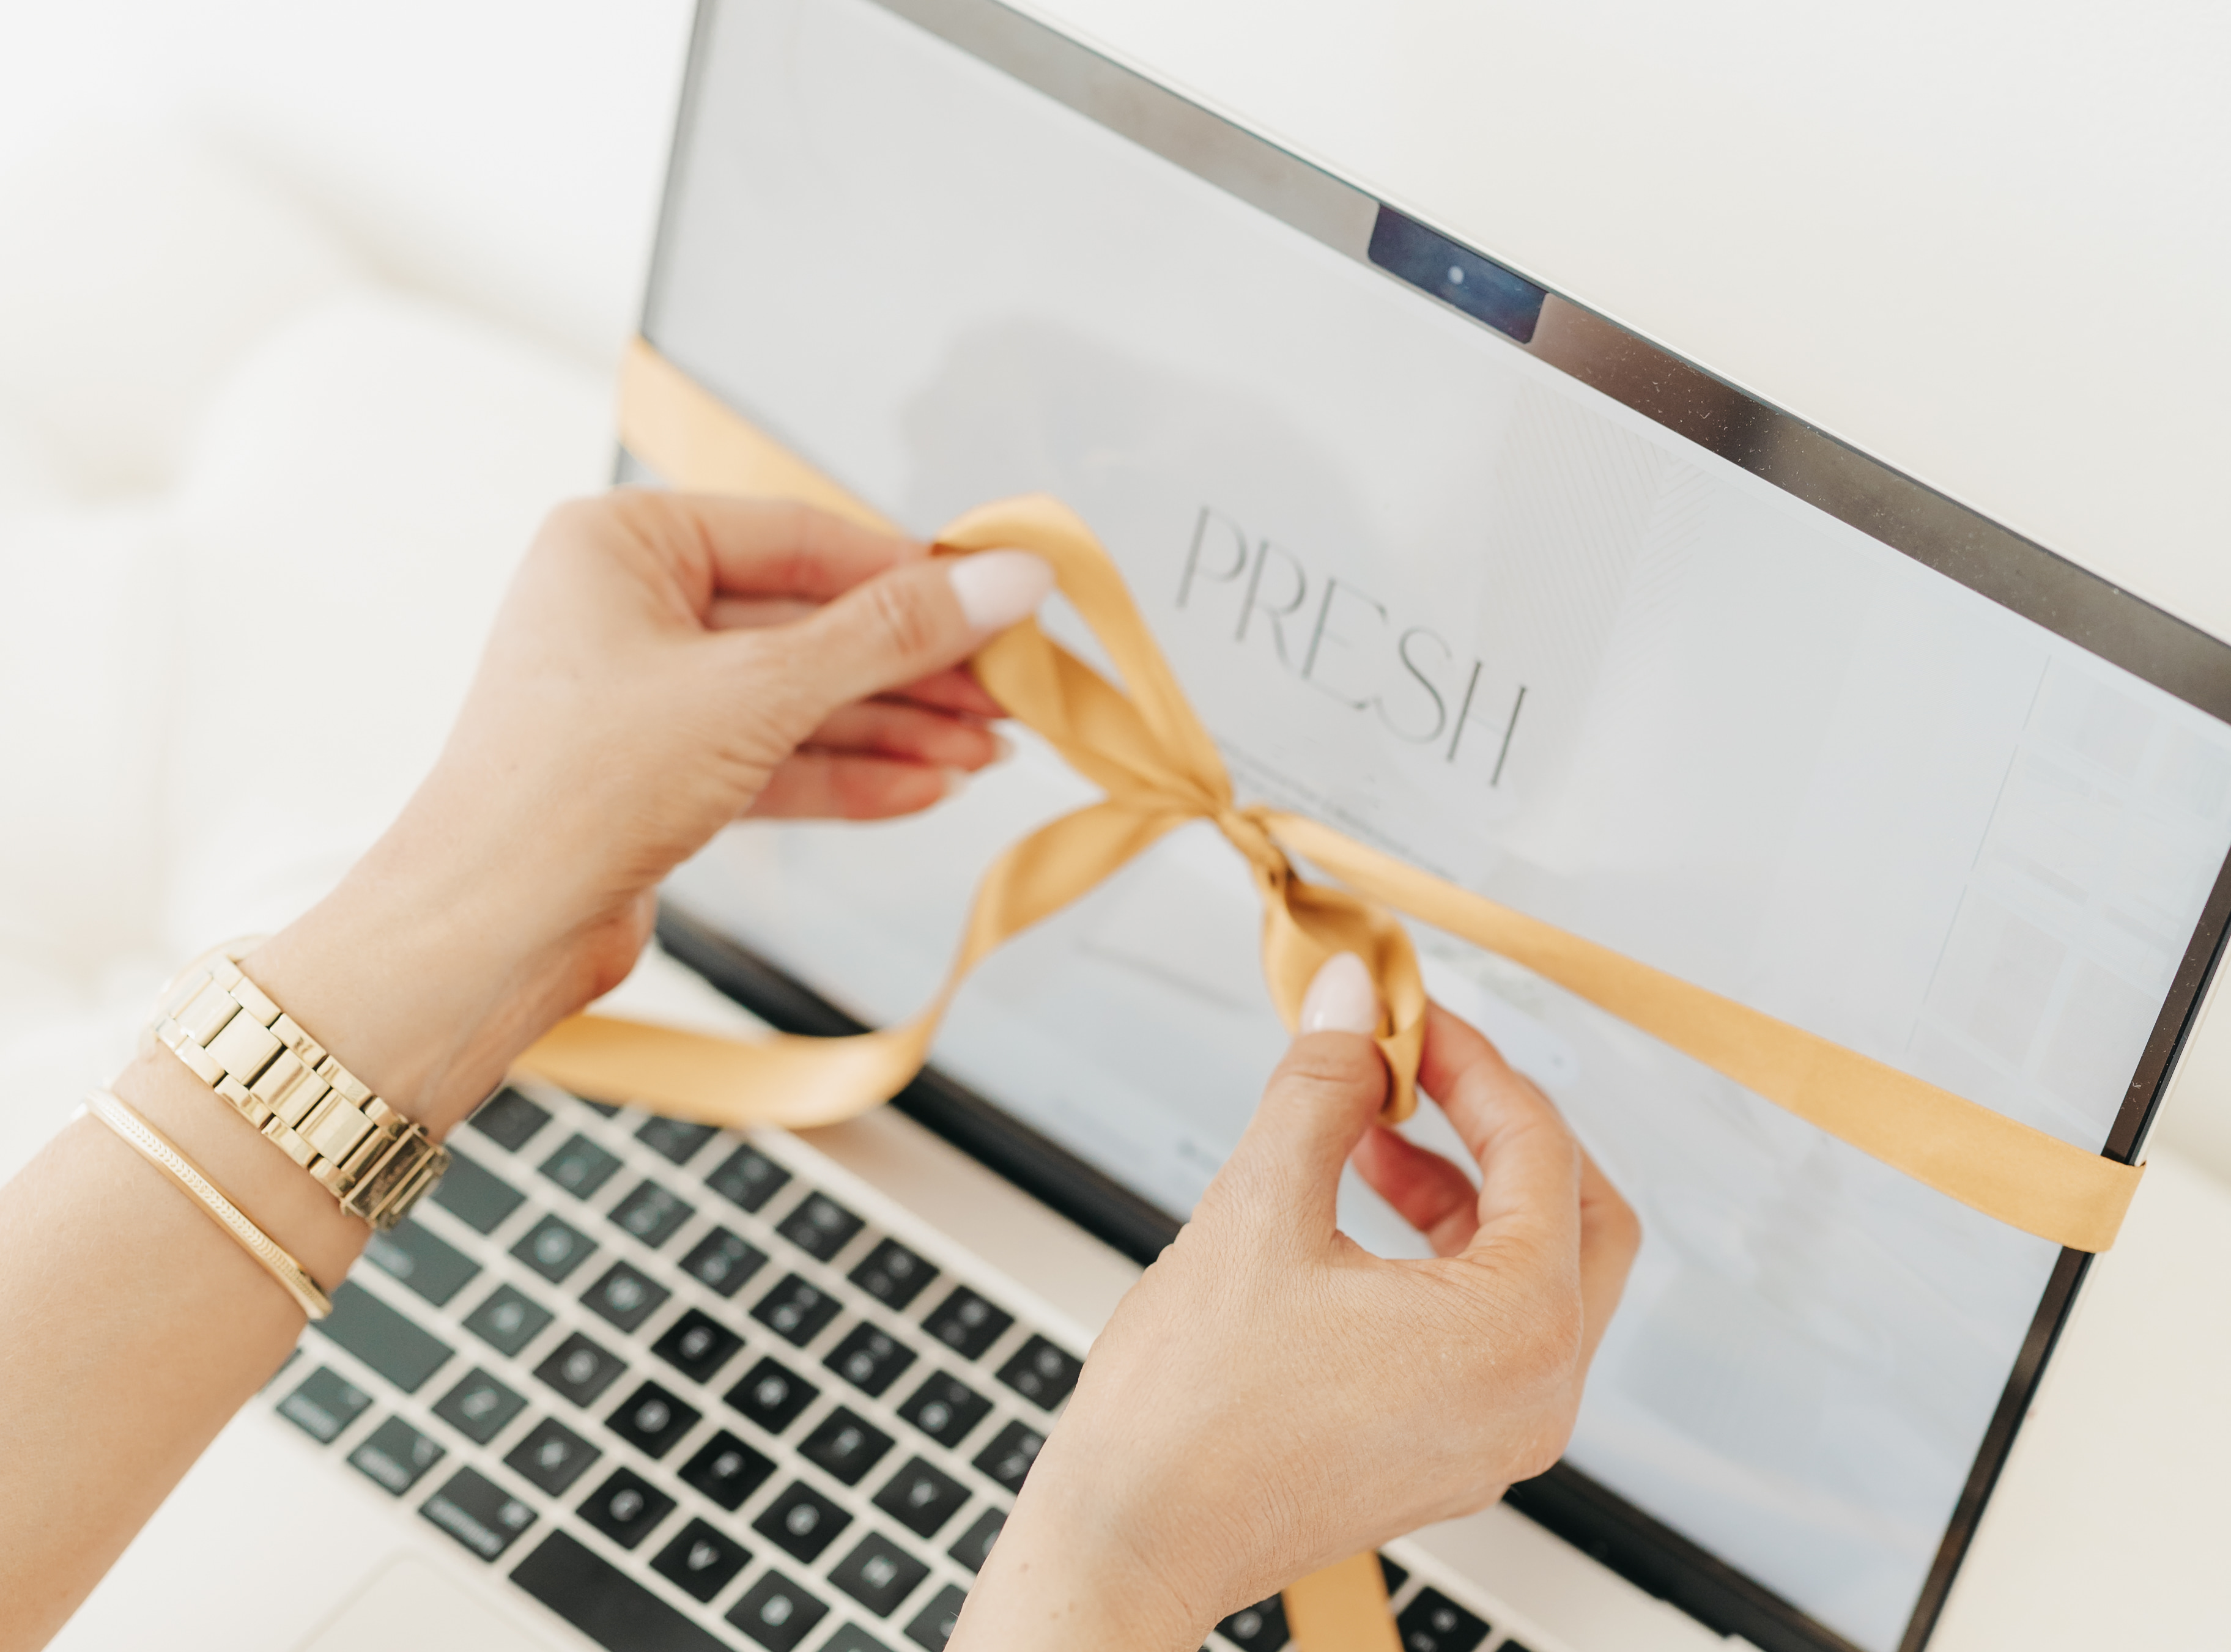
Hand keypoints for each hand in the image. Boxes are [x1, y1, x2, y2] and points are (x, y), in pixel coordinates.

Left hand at [241, 490, 1053, 1136]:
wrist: (490, 932)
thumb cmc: (574, 787)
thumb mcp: (758, 690)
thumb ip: (891, 634)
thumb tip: (1007, 579)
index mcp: (623, 543)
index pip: (802, 537)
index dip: (909, 574)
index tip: (999, 599)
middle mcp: (628, 608)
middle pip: (808, 622)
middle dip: (913, 667)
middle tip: (1010, 689)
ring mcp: (645, 696)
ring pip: (799, 698)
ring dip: (895, 728)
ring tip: (988, 751)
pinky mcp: (660, 776)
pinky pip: (774, 758)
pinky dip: (848, 775)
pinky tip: (925, 788)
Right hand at [953, 954, 1640, 1649]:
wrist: (1133, 1537)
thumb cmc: (1191, 1415)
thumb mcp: (1260, 1207)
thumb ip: (1322, 1086)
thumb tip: (1354, 1005)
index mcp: (1516, 1332)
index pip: (1542, 1152)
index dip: (1474, 1064)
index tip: (1412, 1022)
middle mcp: (1534, 1395)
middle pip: (1578, 1214)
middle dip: (1496, 1126)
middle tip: (1418, 1071)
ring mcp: (1497, 1433)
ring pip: (1533, 1272)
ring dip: (1465, 1187)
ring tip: (1366, 1134)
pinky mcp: (1451, 1450)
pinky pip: (1489, 1329)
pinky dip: (1444, 1256)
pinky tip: (1358, 1214)